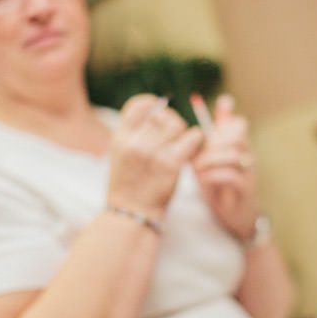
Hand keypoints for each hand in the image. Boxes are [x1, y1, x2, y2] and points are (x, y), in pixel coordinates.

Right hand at [107, 95, 202, 220]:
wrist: (131, 213)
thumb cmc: (128, 184)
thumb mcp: (120, 154)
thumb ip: (134, 133)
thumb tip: (158, 108)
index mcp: (120, 137)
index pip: (139, 105)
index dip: (152, 103)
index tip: (159, 109)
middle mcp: (135, 142)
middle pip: (161, 114)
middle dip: (171, 121)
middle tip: (173, 134)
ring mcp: (153, 153)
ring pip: (178, 124)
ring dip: (183, 131)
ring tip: (181, 143)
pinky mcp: (171, 164)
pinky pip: (193, 138)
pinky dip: (196, 140)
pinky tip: (192, 148)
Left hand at [191, 94, 258, 240]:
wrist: (235, 216)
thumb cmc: (221, 186)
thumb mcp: (212, 160)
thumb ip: (211, 139)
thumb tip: (211, 113)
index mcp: (240, 146)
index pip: (238, 124)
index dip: (223, 123)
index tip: (206, 135)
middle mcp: (247, 156)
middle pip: (237, 136)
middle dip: (213, 142)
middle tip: (196, 153)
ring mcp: (249, 172)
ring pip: (234, 155)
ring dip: (210, 160)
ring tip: (196, 169)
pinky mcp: (245, 189)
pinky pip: (232, 176)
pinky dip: (213, 176)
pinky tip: (203, 180)